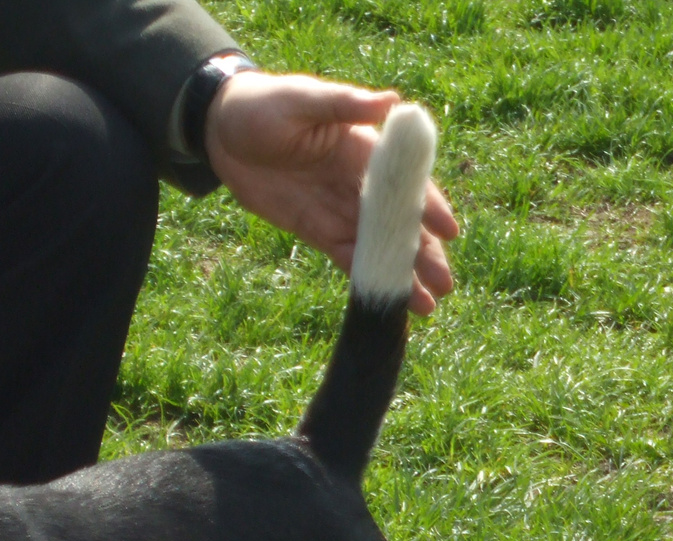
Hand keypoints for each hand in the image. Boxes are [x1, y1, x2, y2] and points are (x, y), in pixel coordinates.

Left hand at [204, 72, 458, 314]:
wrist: (223, 130)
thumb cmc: (265, 103)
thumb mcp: (303, 100)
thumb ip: (345, 105)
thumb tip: (393, 102)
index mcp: (365, 149)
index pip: (405, 182)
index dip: (427, 206)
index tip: (449, 231)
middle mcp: (360, 183)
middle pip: (399, 223)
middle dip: (423, 253)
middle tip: (446, 284)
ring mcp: (338, 209)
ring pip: (377, 247)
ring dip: (402, 274)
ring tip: (426, 307)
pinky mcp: (315, 229)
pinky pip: (345, 257)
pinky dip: (365, 276)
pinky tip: (385, 299)